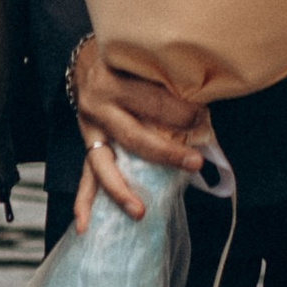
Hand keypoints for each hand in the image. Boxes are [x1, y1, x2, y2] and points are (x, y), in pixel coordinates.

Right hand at [70, 33, 205, 224]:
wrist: (87, 61)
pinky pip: (85, 177)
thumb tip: (204, 111)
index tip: (203, 117)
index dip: (181, 113)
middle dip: (166, 153)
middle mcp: (98, 106)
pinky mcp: (87, 145)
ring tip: (139, 212)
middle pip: (134, 136)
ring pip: (103, 165)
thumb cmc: (127, 61)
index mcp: (114, 80)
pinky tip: (83, 226)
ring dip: (122, 191)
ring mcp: (89, 129)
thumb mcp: (144, 62)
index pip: (152, 102)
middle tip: (194, 163)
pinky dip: (84, 203)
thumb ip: (166, 84)